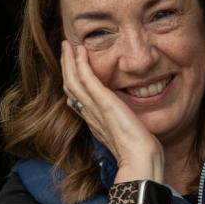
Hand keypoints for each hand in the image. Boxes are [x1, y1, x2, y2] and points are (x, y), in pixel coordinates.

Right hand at [60, 41, 163, 182]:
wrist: (140, 158)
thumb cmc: (139, 151)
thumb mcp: (128, 135)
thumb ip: (124, 124)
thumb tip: (129, 120)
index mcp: (95, 122)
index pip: (77, 99)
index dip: (72, 83)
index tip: (72, 70)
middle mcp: (89, 114)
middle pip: (70, 87)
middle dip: (66, 68)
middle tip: (64, 50)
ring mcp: (94, 108)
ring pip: (72, 81)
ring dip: (68, 61)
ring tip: (67, 45)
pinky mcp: (103, 102)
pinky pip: (85, 79)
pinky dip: (79, 63)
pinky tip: (79, 50)